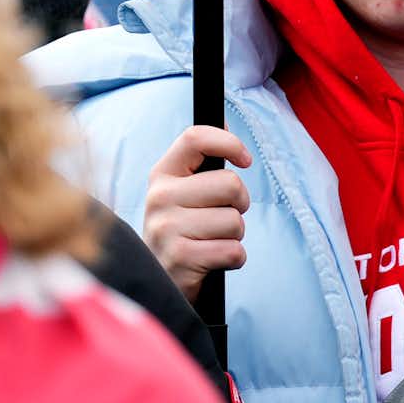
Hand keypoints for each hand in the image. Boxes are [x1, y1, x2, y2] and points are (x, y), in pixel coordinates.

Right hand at [143, 123, 253, 301]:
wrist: (159, 282)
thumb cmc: (183, 229)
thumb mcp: (185, 192)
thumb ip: (203, 160)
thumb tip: (224, 120)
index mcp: (162, 175)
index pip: (195, 137)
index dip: (229, 143)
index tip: (245, 160)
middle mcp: (158, 198)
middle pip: (230, 184)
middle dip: (239, 204)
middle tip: (222, 217)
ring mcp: (165, 229)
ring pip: (235, 220)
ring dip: (235, 235)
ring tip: (211, 240)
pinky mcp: (178, 259)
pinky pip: (233, 251)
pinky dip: (233, 258)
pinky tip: (212, 260)